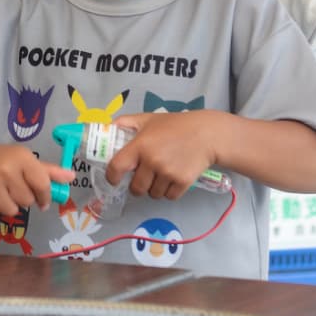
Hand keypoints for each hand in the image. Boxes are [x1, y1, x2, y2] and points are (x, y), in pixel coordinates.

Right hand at [0, 140, 73, 222]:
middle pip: (27, 201)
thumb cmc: (2, 158)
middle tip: (16, 189)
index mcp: (21, 158)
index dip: (46, 196)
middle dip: (25, 198)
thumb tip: (71, 177)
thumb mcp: (25, 159)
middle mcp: (5, 170)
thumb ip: (48, 170)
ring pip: (12, 210)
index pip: (42, 184)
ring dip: (11, 205)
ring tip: (3, 192)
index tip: (44, 200)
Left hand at [106, 112, 221, 202]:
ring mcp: (168, 173)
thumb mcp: (149, 119)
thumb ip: (127, 122)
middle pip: (136, 188)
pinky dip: (170, 192)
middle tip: (145, 177)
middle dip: (138, 186)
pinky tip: (173, 179)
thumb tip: (108, 126)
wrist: (207, 134)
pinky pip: (169, 197)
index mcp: (140, 145)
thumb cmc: (176, 125)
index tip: (114, 179)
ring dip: (155, 189)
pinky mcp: (183, 182)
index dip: (112, 177)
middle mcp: (152, 161)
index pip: (117, 167)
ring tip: (162, 175)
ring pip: (153, 194)